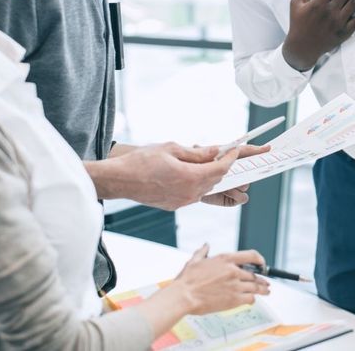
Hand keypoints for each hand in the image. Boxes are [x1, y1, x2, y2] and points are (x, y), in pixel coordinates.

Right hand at [87, 143, 238, 208]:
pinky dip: (197, 183)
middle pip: (215, 180)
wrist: (120, 180)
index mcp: (190, 177)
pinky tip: (192, 173)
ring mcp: (182, 202)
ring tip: (207, 161)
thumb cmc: (142, 161)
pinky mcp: (174, 205)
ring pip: (205, 188)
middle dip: (222, 166)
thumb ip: (196, 153)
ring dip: (209, 175)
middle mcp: (189, 193)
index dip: (230, 159)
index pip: (220, 169)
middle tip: (224, 154)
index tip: (234, 150)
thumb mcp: (171, 149)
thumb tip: (215, 151)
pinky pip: (193, 194)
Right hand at [173, 244, 269, 314]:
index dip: (259, 260)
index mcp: (225, 259)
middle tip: (265, 282)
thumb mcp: (195, 260)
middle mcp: (233, 271)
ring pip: (255, 287)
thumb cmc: (188, 280)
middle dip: (261, 279)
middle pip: (254, 274)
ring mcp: (234, 286)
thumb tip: (206, 246)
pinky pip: (249, 299)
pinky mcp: (233, 300)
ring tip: (266, 291)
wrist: (184, 295)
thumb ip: (203, 251)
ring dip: (262, 289)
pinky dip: (252, 299)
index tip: (262, 264)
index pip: (250, 256)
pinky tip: (252, 300)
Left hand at [199, 143, 269, 206]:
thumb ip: (199, 154)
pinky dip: (236, 196)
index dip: (257, 150)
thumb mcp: (196, 160)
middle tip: (240, 170)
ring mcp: (235, 184)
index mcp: (230, 157)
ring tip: (225, 184)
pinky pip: (242, 198)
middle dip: (251, 169)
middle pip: (251, 169)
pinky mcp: (231, 198)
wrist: (190, 187)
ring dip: (238, 184)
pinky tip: (225, 192)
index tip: (268, 148)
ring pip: (246, 184)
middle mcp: (235, 170)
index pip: (247, 152)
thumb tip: (196, 145)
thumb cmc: (194, 169)